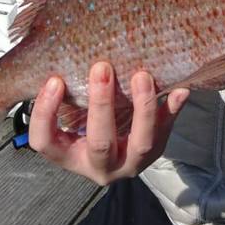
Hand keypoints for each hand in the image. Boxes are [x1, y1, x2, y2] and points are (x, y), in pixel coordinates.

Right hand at [28, 63, 188, 185]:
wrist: (121, 147)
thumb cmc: (84, 121)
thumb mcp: (65, 115)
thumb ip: (57, 96)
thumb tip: (50, 59)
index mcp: (68, 156)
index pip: (46, 142)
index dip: (46, 114)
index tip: (54, 80)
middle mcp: (99, 166)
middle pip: (100, 143)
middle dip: (102, 104)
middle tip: (102, 67)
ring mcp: (130, 162)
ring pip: (141, 143)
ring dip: (143, 108)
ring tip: (142, 76)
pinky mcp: (155, 151)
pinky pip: (167, 132)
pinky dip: (173, 109)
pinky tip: (178, 89)